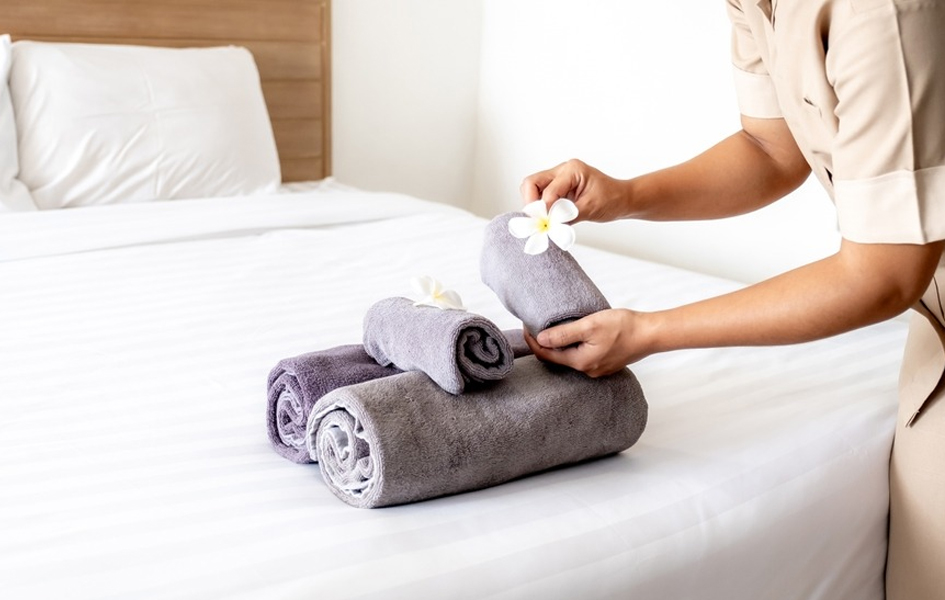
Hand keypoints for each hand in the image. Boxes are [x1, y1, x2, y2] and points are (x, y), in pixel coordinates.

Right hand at [520, 159, 628, 222]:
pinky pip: (540, 195)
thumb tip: (549, 223)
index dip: (545, 209)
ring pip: (532, 188)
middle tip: (537, 220)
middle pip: (532, 183)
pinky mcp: (558, 188)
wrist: (622, 199)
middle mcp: (562, 170)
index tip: (546, 224)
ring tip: (544, 220)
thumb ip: (568, 215)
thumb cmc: (612, 199)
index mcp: (572, 170)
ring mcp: (558, 178)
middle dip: (531, 202)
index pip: (548, 190)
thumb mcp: (590, 208)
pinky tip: (548, 218)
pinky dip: (540, 207)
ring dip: (534, 205)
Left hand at [523, 309, 652, 376]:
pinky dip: (572, 348)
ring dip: (559, 346)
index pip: (547, 355)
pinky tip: (573, 337)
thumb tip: (540, 339)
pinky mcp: (605, 364)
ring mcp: (598, 370)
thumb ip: (564, 334)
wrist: (650, 334)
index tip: (526, 327)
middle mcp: (588, 370)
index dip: (533, 342)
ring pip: (570, 358)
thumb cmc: (623, 327)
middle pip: (557, 359)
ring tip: (552, 329)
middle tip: (536, 326)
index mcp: (581, 362)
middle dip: (544, 345)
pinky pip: (582, 358)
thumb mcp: (589, 325)